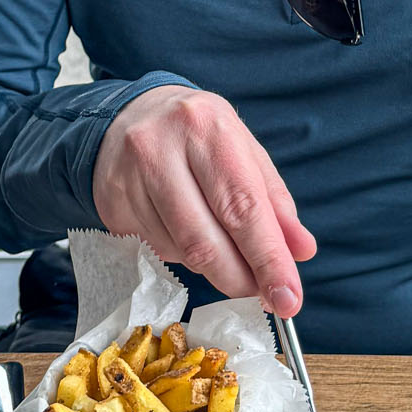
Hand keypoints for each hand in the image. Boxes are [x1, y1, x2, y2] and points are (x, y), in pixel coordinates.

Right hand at [92, 85, 315, 314]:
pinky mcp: (110, 205)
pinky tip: (186, 231)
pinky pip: (156, 251)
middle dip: (240, 279)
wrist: (129, 113)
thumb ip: (275, 202)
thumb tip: (301, 251)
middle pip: (206, 240)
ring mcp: (128, 178)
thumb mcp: (243, 151)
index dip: (268, 259)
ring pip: (180, 252)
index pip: (243, 207)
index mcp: (207, 127)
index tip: (288, 298)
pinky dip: (182, 255)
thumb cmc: (198, 135)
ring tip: (224, 248)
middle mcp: (161, 148)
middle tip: (263, 294)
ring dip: (212, 267)